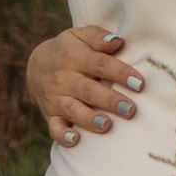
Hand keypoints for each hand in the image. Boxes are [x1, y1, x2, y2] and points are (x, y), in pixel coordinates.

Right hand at [24, 22, 144, 147]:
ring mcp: (55, 98)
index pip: (99, 64)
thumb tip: (117, 42)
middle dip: (109, 100)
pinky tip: (75, 140)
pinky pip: (54, 127)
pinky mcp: (50, 115)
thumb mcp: (79, 36)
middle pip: (88, 89)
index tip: (139, 83)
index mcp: (73, 56)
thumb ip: (98, 37)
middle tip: (130, 109)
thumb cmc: (69, 50)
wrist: (35, 67)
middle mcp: (63, 78)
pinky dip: (62, 135)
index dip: (120, 73)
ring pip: (72, 109)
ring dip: (88, 118)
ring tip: (106, 125)